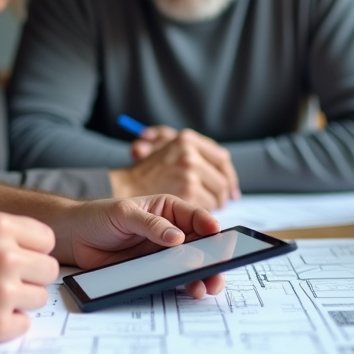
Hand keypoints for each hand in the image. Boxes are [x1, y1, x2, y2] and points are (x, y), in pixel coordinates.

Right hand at [0, 213, 58, 345]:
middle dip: (30, 276)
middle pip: (48, 269)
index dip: (33, 250)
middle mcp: (5, 257)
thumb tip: (34, 246)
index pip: (46, 239)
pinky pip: (23, 324)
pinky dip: (6, 323)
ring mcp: (2, 293)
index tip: (23, 257)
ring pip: (38, 298)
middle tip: (5, 281)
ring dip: (18, 300)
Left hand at [59, 195, 225, 300]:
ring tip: (207, 286)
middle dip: (212, 257)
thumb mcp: (124, 213)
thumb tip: (177, 236)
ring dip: (201, 275)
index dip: (209, 226)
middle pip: (200, 244)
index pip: (195, 216)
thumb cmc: (98, 216)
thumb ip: (151, 224)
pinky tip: (191, 290)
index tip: (218, 236)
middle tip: (218, 270)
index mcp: (167, 209)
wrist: (74, 237)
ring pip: (190, 264)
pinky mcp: (153, 270)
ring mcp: (162, 252)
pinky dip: (184, 285)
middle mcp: (170, 231)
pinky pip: (173, 278)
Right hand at [111, 129, 239, 209]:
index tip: (230, 188)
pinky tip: (190, 213)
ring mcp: (189, 172)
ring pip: (216, 195)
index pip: (221, 158)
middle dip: (223, 194)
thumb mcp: (164, 147)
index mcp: (187, 139)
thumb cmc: (143, 172)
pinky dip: (202, 213)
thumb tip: (225, 162)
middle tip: (221, 202)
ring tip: (201, 209)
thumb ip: (191, 149)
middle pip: (222, 179)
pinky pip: (207, 206)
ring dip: (212, 205)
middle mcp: (190, 153)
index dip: (228, 175)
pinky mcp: (187, 192)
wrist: (123, 188)